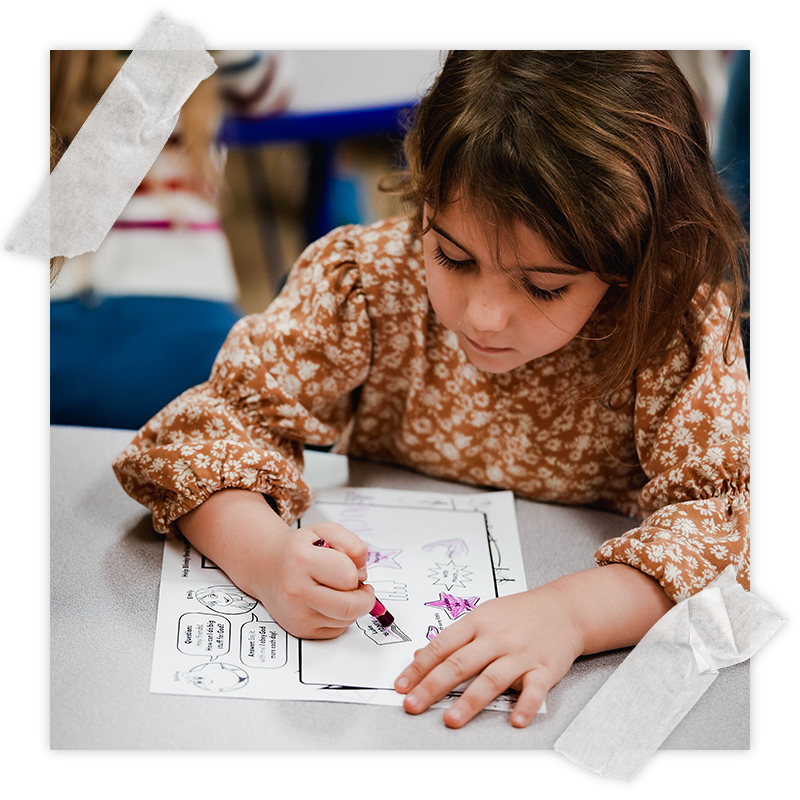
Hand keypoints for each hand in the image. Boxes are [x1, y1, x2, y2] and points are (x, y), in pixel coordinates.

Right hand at [177, 490, 375, 639]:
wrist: (266, 566)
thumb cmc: (298, 549)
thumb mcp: (326, 531)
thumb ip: (352, 544)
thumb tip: (362, 573)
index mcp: (302, 560)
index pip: (348, 576)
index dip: (356, 571)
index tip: (352, 567)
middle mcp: (295, 590)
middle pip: (349, 607)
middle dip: (365, 598)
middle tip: (361, 588)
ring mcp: (296, 614)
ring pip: (346, 620)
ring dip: (351, 606)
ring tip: (337, 590)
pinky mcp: (300, 631)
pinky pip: (336, 630)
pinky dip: (340, 617)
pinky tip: (328, 601)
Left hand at [394, 584, 582, 727]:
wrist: (564, 608)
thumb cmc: (519, 613)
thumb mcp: (483, 616)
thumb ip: (453, 638)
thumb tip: (420, 656)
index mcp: (477, 622)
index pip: (442, 646)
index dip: (419, 667)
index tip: (401, 686)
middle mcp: (496, 638)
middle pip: (460, 663)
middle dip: (433, 686)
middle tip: (413, 705)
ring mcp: (520, 654)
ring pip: (492, 678)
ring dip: (470, 701)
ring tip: (451, 720)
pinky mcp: (544, 669)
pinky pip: (534, 690)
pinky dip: (526, 705)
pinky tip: (515, 720)